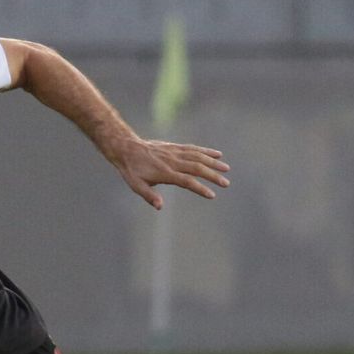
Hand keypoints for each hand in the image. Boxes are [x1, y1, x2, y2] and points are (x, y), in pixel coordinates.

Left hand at [114, 138, 229, 209]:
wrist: (127, 148)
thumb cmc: (132, 170)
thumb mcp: (136, 185)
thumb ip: (149, 195)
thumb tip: (160, 206)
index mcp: (165, 173)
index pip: (186, 181)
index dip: (200, 188)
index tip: (212, 195)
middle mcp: (172, 162)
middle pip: (196, 168)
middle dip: (213, 176)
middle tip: (226, 183)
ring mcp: (175, 153)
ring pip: (198, 156)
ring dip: (213, 162)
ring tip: (227, 169)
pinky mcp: (175, 147)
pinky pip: (193, 148)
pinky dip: (206, 151)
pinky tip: (218, 154)